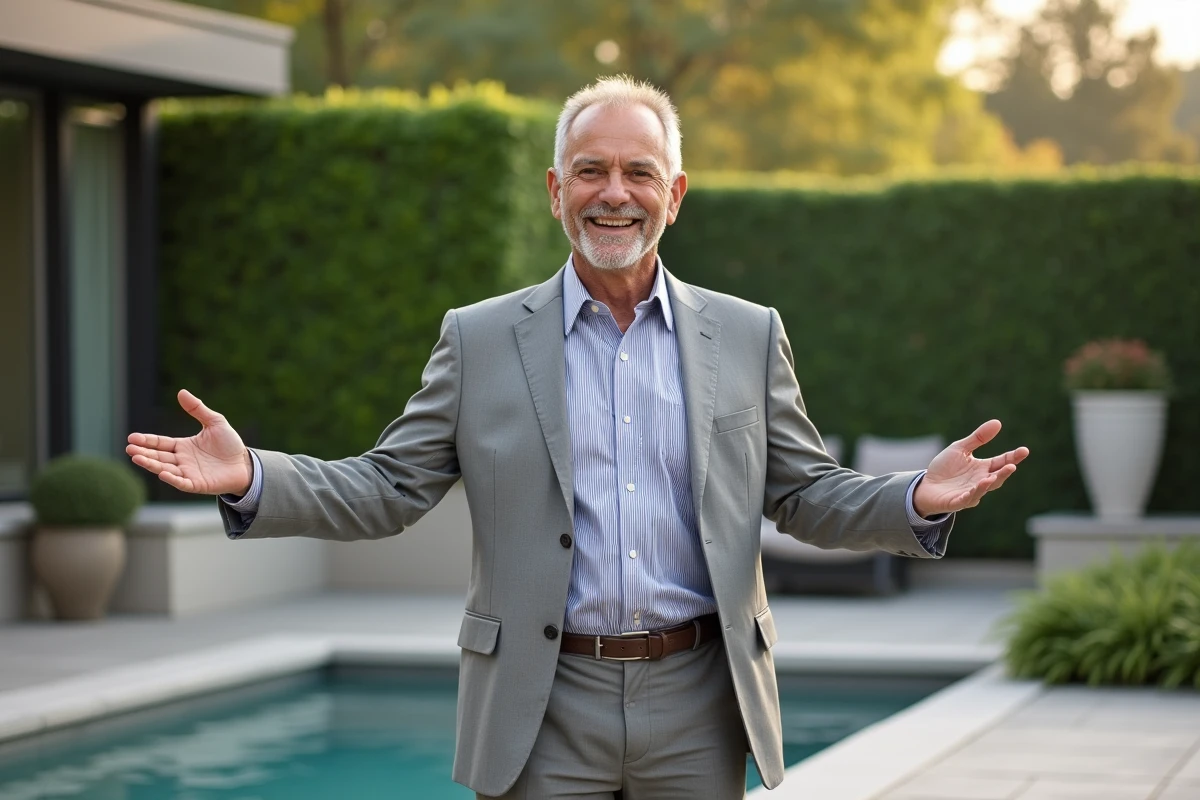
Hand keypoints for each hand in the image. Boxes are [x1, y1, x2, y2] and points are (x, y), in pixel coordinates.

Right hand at [126, 389, 252, 495]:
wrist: (246, 464)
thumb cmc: (229, 444)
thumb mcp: (215, 422)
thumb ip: (198, 409)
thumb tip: (181, 392)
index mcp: (183, 446)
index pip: (161, 443)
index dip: (147, 441)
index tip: (132, 438)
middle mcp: (182, 461)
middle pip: (158, 456)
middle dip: (143, 453)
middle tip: (129, 449)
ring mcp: (188, 473)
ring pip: (165, 469)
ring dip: (151, 464)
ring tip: (137, 458)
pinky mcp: (197, 484)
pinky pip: (182, 482)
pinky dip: (172, 479)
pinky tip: (162, 473)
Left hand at [912, 419, 1028, 517]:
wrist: (926, 486)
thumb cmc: (945, 468)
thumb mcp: (960, 448)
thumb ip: (978, 438)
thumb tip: (998, 422)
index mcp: (983, 468)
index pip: (1002, 462)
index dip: (1013, 457)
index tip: (1024, 450)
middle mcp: (980, 482)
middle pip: (996, 477)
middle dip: (1004, 472)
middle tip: (1012, 465)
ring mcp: (970, 493)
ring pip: (983, 489)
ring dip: (990, 483)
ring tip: (995, 475)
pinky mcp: (957, 501)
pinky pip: (967, 498)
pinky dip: (974, 493)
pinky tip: (979, 486)